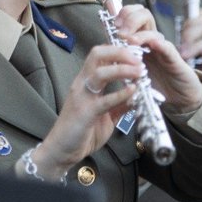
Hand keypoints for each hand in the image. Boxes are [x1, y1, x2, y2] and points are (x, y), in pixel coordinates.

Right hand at [32, 44, 141, 177]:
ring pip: (101, 73)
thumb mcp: (104, 116)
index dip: (118, 50)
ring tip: (139, 72)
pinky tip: (133, 92)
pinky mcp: (85, 112)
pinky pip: (105, 99)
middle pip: (98, 54)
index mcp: (86, 82)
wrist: (61, 151)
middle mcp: (82, 84)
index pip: (99, 54)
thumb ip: (118, 105)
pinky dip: (121, 94)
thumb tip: (135, 97)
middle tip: (139, 59)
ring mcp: (82, 97)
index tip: (136, 54)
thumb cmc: (80, 132)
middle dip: (120, 53)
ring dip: (123, 69)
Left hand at [115, 4, 201, 112]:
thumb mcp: (133, 71)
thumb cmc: (157, 84)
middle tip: (120, 30)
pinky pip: (167, 47)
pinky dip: (158, 44)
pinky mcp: (173, 59)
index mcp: (141, 41)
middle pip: (143, 14)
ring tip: (129, 40)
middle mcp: (152, 40)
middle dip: (130, 17)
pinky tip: (151, 44)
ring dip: (139, 31)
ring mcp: (163, 48)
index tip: (113, 24)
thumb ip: (121, 60)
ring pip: (152, 28)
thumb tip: (102, 51)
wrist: (179, 98)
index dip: (123, 15)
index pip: (133, 15)